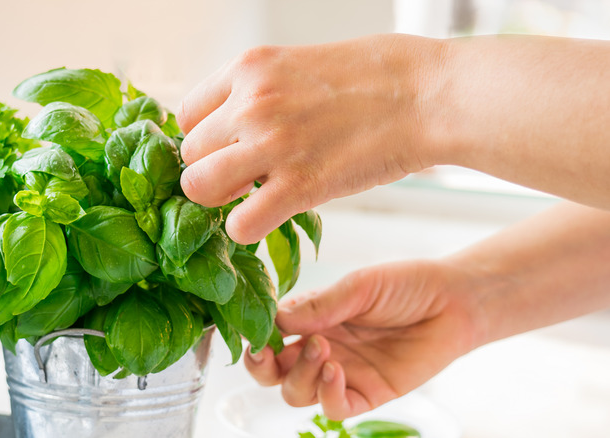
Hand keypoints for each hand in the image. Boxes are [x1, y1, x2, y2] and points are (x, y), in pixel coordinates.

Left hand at [177, 35, 444, 243]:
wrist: (428, 94)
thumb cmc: (375, 76)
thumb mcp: (300, 63)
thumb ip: (260, 91)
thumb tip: (236, 124)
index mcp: (249, 68)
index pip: (186, 116)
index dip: (205, 140)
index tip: (227, 150)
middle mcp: (250, 104)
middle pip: (189, 155)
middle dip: (211, 171)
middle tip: (243, 178)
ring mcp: (271, 145)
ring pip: (198, 188)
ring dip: (219, 201)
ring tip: (250, 198)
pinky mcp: (299, 186)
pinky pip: (240, 225)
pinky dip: (247, 230)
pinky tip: (270, 218)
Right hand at [244, 260, 483, 419]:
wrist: (454, 302)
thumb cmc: (405, 285)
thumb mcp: (359, 286)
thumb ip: (319, 304)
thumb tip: (276, 317)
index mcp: (311, 318)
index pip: (268, 333)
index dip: (255, 335)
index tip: (254, 329)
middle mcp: (319, 347)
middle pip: (272, 372)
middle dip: (261, 366)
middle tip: (268, 351)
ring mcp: (342, 373)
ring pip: (296, 393)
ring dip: (299, 375)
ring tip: (322, 349)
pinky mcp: (368, 394)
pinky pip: (334, 408)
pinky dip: (326, 395)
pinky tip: (335, 372)